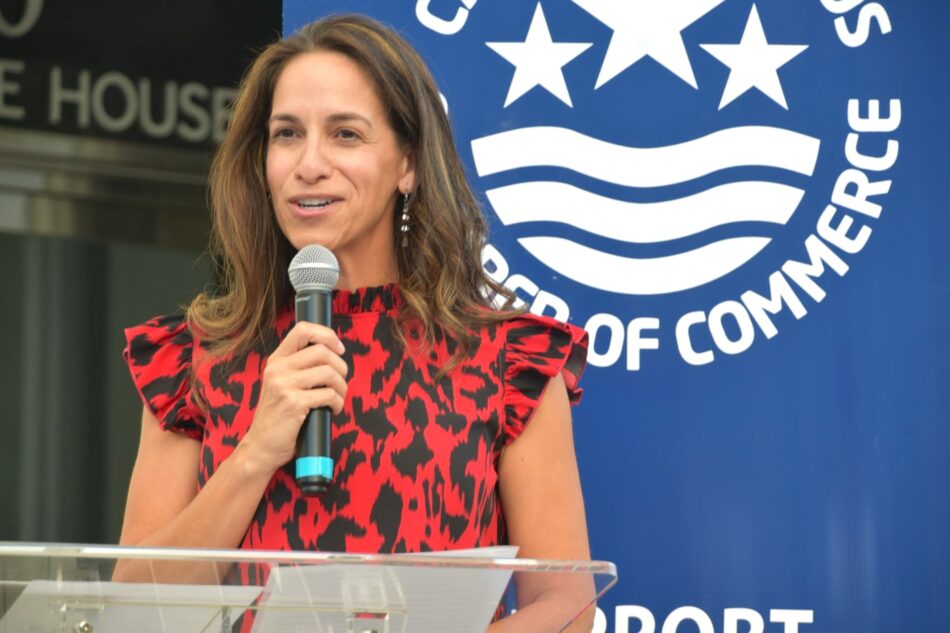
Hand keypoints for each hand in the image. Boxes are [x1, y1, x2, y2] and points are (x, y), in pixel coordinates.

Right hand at [239, 322, 347, 478]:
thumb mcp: (282, 384)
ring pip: (329, 372)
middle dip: (341, 367)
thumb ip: (300, 367)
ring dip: (342, 387)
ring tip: (338, 398)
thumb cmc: (278, 417)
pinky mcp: (294, 403)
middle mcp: (278, 369)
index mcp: (276, 360)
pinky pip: (329, 394)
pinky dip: (338, 403)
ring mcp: (284, 385)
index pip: (303, 329)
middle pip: (323, 351)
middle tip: (341, 383)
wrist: (261, 446)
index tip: (338, 350)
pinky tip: (333, 410)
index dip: (327, 335)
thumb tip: (333, 353)